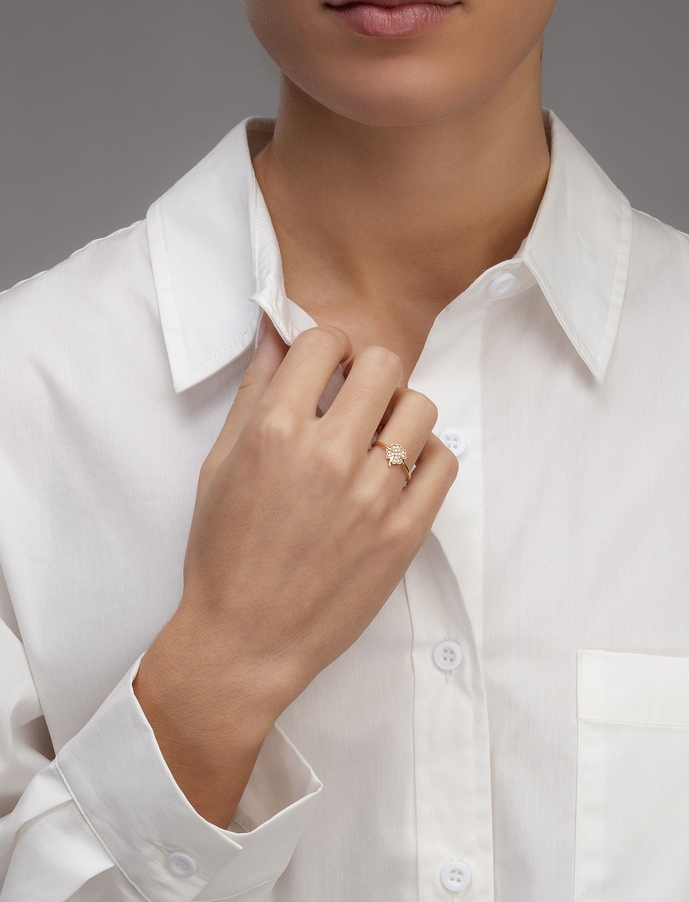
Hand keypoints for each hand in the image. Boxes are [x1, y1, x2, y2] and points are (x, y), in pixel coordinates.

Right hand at [174, 314, 458, 716]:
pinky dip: (426, 455)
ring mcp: (372, 496)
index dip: (326, 345)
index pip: (324, 341)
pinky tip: (399, 469)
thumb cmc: (223, 554)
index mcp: (275, 432)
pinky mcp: (404, 533)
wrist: (244, 641)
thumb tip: (276, 333)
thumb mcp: (219, 464)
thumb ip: (253, 392)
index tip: (325, 365)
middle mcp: (328, 456)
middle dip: (366, 369)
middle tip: (353, 396)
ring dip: (398, 411)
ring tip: (376, 436)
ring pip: (419, 407)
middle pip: (382, 364)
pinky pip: (443, 463)